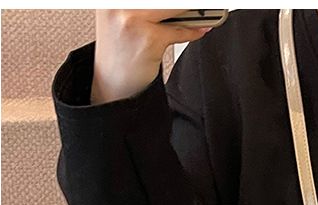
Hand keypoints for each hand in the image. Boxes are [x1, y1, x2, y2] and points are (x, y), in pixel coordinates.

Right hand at [92, 10, 214, 103]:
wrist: (113, 83)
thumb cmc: (122, 51)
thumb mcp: (128, 18)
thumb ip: (150, 7)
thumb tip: (186, 6)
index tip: (190, 3)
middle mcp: (119, 3)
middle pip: (166, 0)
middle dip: (186, 5)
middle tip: (200, 7)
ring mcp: (132, 19)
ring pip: (174, 7)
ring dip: (193, 12)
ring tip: (204, 14)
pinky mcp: (148, 38)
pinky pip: (180, 31)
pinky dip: (192, 31)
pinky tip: (199, 30)